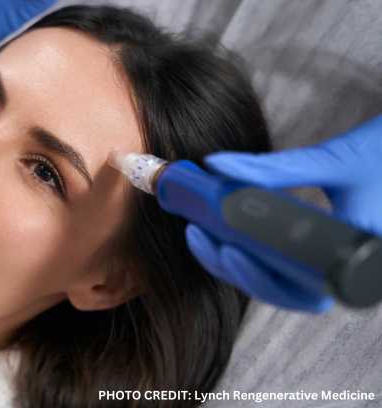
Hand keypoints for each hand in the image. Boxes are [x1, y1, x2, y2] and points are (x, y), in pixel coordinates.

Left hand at [186, 114, 381, 312]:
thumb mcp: (332, 161)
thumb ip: (276, 167)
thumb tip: (215, 164)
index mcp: (358, 262)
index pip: (299, 292)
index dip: (257, 278)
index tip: (226, 250)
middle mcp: (345, 271)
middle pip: (279, 289)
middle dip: (233, 267)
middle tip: (199, 235)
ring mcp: (332, 262)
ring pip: (278, 278)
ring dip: (237, 259)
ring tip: (203, 231)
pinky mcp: (322, 249)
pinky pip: (282, 260)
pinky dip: (252, 247)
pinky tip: (224, 227)